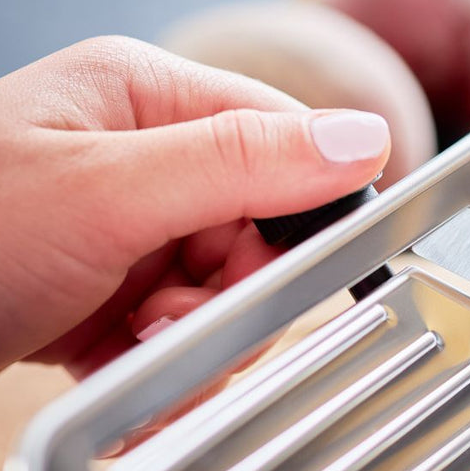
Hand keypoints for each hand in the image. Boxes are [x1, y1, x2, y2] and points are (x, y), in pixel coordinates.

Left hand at [0, 36, 390, 378]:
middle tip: (170, 318)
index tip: (287, 278)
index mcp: (146, 100)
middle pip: (259, 238)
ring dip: (192, 344)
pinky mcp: (114, 297)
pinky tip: (116, 370)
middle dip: (227, 299)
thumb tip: (362, 140)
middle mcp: (144, 163)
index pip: (283, 145)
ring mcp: (129, 234)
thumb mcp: (107, 192)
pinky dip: (161, 369)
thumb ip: (240, 163)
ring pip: (224, 299)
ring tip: (128, 346)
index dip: (300, 219)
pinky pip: (182, 337)